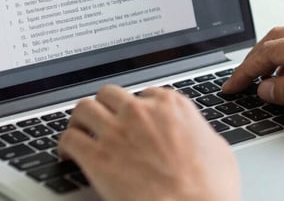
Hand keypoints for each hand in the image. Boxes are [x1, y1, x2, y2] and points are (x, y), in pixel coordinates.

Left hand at [58, 85, 239, 200]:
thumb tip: (197, 136)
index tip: (132, 117)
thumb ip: (199, 132)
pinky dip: (65, 144)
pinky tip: (67, 153)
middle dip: (105, 107)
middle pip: (109, 94)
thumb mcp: (217, 149)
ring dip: (81, 120)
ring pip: (84, 108)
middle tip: (103, 120)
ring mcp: (116, 132)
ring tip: (80, 130)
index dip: (136, 107)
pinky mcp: (97, 157)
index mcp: (171, 105)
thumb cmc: (210, 189)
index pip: (144, 93)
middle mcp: (140, 111)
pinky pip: (70, 139)